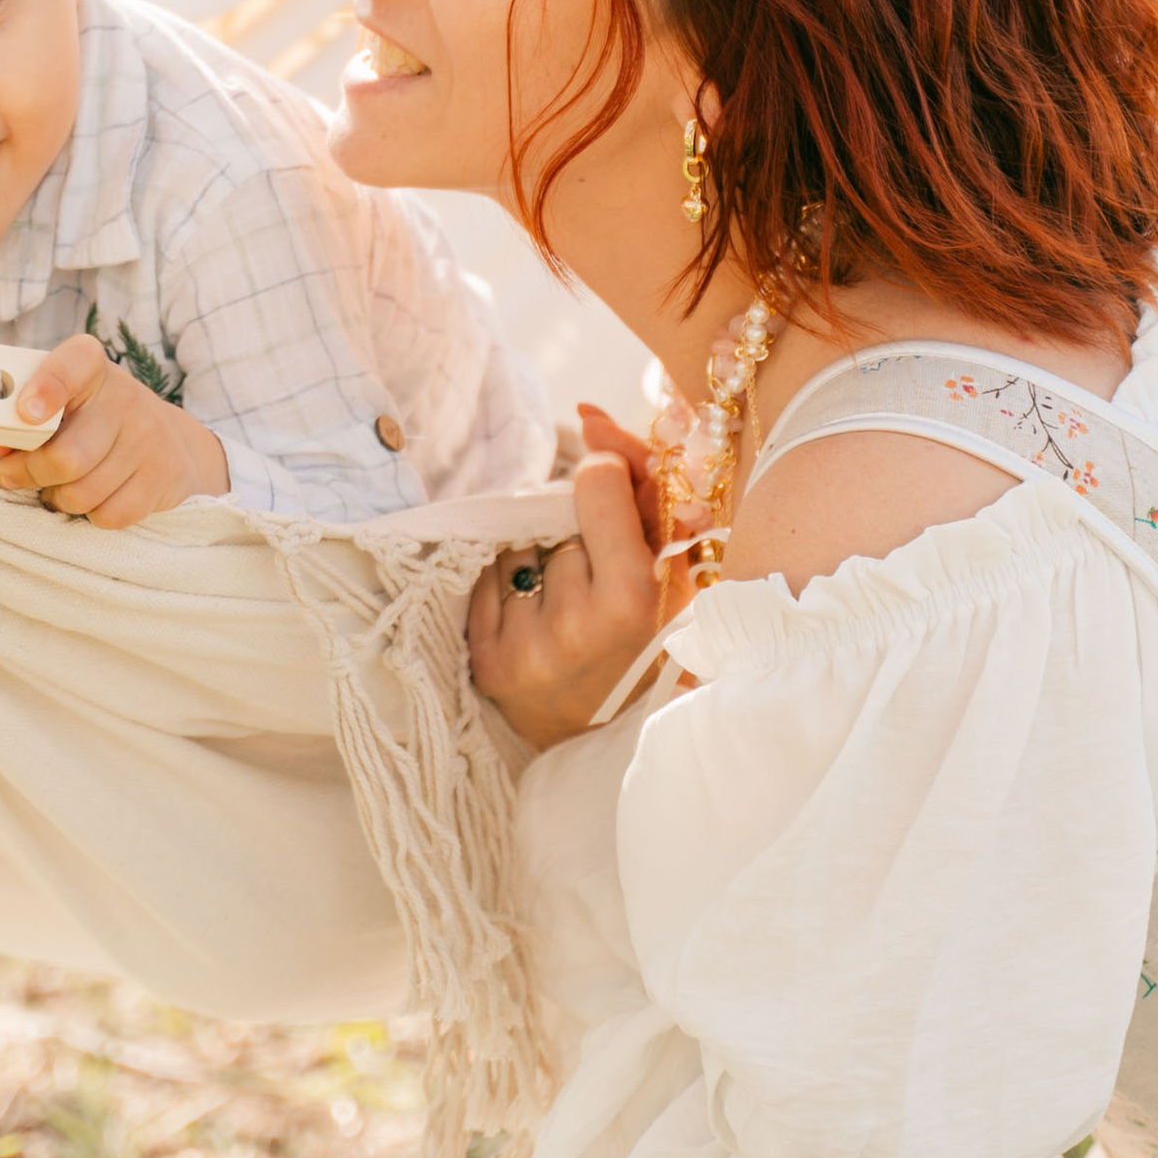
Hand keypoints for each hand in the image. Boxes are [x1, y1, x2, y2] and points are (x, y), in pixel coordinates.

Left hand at [0, 332, 232, 527]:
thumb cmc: (91, 419)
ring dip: (57, 498)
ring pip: (81, 493)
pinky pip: (108, 515)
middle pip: (65, 457)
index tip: (26, 414)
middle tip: (11, 476)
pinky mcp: (163, 476)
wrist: (167, 439)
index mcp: (91, 366)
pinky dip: (90, 515)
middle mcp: (125, 397)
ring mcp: (149, 438)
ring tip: (58, 486)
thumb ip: (23, 419)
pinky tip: (92, 497)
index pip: (73, 364)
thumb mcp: (60, 403)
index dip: (47, 388)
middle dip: (28, 474)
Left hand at [467, 438, 669, 753]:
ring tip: (564, 604)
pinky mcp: (486, 660)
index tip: (610, 483)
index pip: (596, 483)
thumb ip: (645, 494)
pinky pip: (488, 580)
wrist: (602, 741)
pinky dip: (508, 587)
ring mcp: (525, 644)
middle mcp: (574, 623)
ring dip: (539, 559)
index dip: (606, 474)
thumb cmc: (646, 647)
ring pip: (521, 546)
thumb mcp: (671, 579)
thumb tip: (592, 415)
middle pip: (557, 517)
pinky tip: (533, 619)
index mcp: (633, 598)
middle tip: (594, 572)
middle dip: (575, 529)